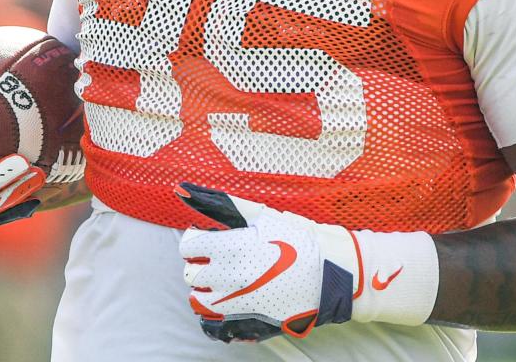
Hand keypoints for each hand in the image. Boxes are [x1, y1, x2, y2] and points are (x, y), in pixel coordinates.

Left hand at [176, 183, 438, 342]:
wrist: (333, 274)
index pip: (187, 247)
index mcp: (229, 249)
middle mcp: (228, 280)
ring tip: (229, 279)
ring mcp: (237, 306)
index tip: (210, 239)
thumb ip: (221, 203)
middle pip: (191, 275)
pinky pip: (214, 326)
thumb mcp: (262, 215)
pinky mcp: (248, 325)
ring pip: (199, 302)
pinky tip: (232, 301)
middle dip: (202, 265)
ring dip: (208, 289)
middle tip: (223, 257)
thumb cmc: (299, 239)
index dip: (197, 240)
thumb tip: (181, 188)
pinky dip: (216, 315)